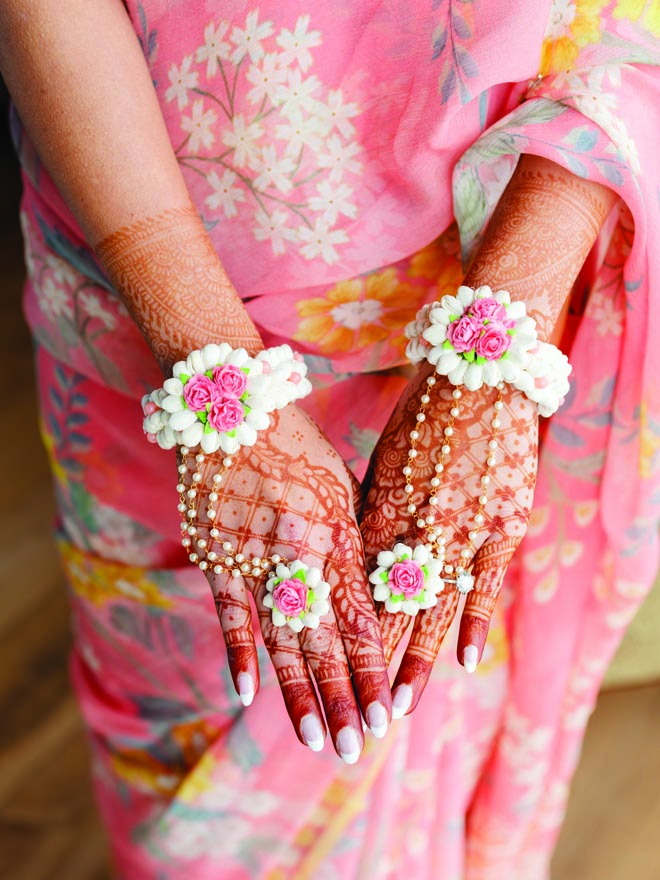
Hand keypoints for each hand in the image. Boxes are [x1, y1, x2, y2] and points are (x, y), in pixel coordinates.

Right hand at [180, 404, 390, 761]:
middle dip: (344, 698)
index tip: (388, 714)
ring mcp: (253, 557)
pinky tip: (248, 696)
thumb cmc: (299, 444)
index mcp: (337, 533)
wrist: (232, 407)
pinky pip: (229, 613)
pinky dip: (238, 655)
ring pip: (280, 639)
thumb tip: (375, 598)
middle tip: (357, 748)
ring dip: (298, 692)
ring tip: (316, 739)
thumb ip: (355, 543)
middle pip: (324, 641)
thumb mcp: (342, 485)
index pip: (359, 618)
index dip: (374, 670)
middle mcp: (298, 552)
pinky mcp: (216, 555)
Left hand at [361, 364, 537, 716]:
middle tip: (352, 712)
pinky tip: (463, 660)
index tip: (323, 670)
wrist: (476, 375)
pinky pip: (482, 582)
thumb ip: (368, 513)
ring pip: (427, 607)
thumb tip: (349, 557)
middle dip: (366, 663)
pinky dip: (472, 622)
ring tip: (398, 707)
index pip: (352, 585)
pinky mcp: (499, 524)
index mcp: (376, 509)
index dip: (338, 630)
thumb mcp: (383, 463)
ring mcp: (456, 528)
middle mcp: (411, 526)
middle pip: (382, 607)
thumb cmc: (421, 416)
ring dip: (412, 659)